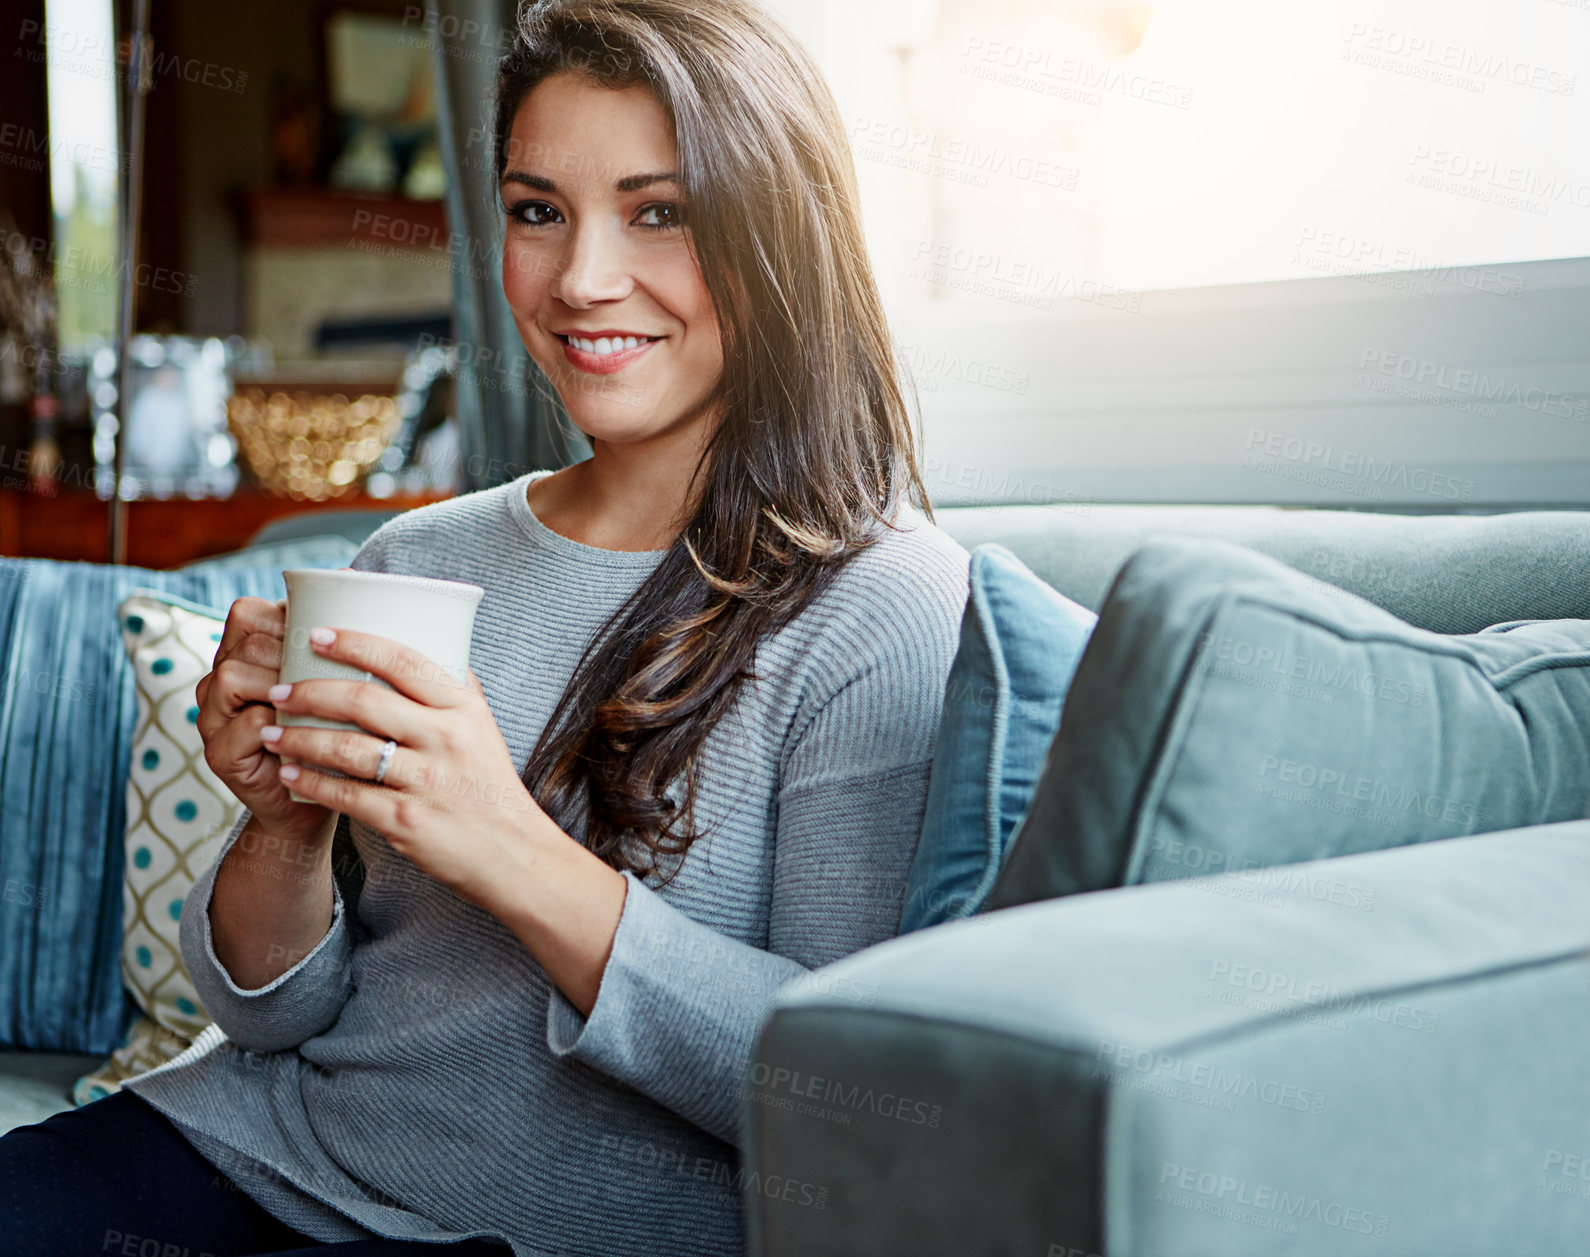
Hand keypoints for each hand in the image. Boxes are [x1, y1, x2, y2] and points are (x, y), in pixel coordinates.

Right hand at [196, 596, 337, 846]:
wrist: (321, 799)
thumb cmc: (334, 731)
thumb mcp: (338, 680)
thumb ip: (336, 636)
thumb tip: (355, 575)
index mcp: (243, 654)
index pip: (249, 613)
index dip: (287, 618)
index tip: (330, 638)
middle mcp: (218, 680)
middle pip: (245, 643)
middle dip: (291, 653)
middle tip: (336, 675)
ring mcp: (212, 718)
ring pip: (233, 677)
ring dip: (283, 686)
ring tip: (322, 702)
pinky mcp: (219, 756)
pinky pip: (241, 727)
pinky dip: (276, 727)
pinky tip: (308, 733)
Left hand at [257, 627, 553, 911]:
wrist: (515, 854)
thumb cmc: (491, 787)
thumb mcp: (484, 730)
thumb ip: (456, 691)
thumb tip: (431, 644)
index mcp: (463, 709)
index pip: (402, 660)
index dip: (354, 643)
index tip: (315, 634)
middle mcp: (446, 739)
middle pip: (364, 700)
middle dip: (309, 692)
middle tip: (278, 689)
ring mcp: (426, 781)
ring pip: (347, 748)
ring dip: (299, 738)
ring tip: (270, 732)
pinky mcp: (407, 821)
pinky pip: (346, 796)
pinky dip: (311, 783)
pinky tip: (290, 775)